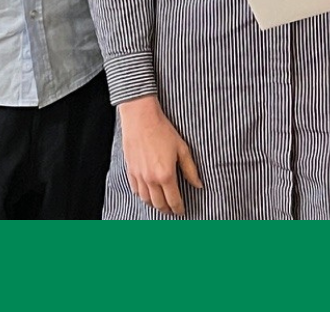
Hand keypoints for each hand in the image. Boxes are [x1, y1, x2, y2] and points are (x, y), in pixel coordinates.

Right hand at [119, 95, 202, 216]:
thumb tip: (199, 185)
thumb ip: (190, 169)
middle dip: (167, 210)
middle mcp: (151, 179)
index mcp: (166, 175)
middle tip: (172, 210)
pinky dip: (142, 195)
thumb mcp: (182, 148)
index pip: (174, 200)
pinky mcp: (130, 170)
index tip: (182, 211)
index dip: (179, 209)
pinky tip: (147, 193)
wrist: (141, 119)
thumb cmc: (163, 130)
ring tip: (161, 203)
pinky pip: (135, 190)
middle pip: (159, 204)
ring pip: (146, 200)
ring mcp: (139, 176)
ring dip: (154, 204)